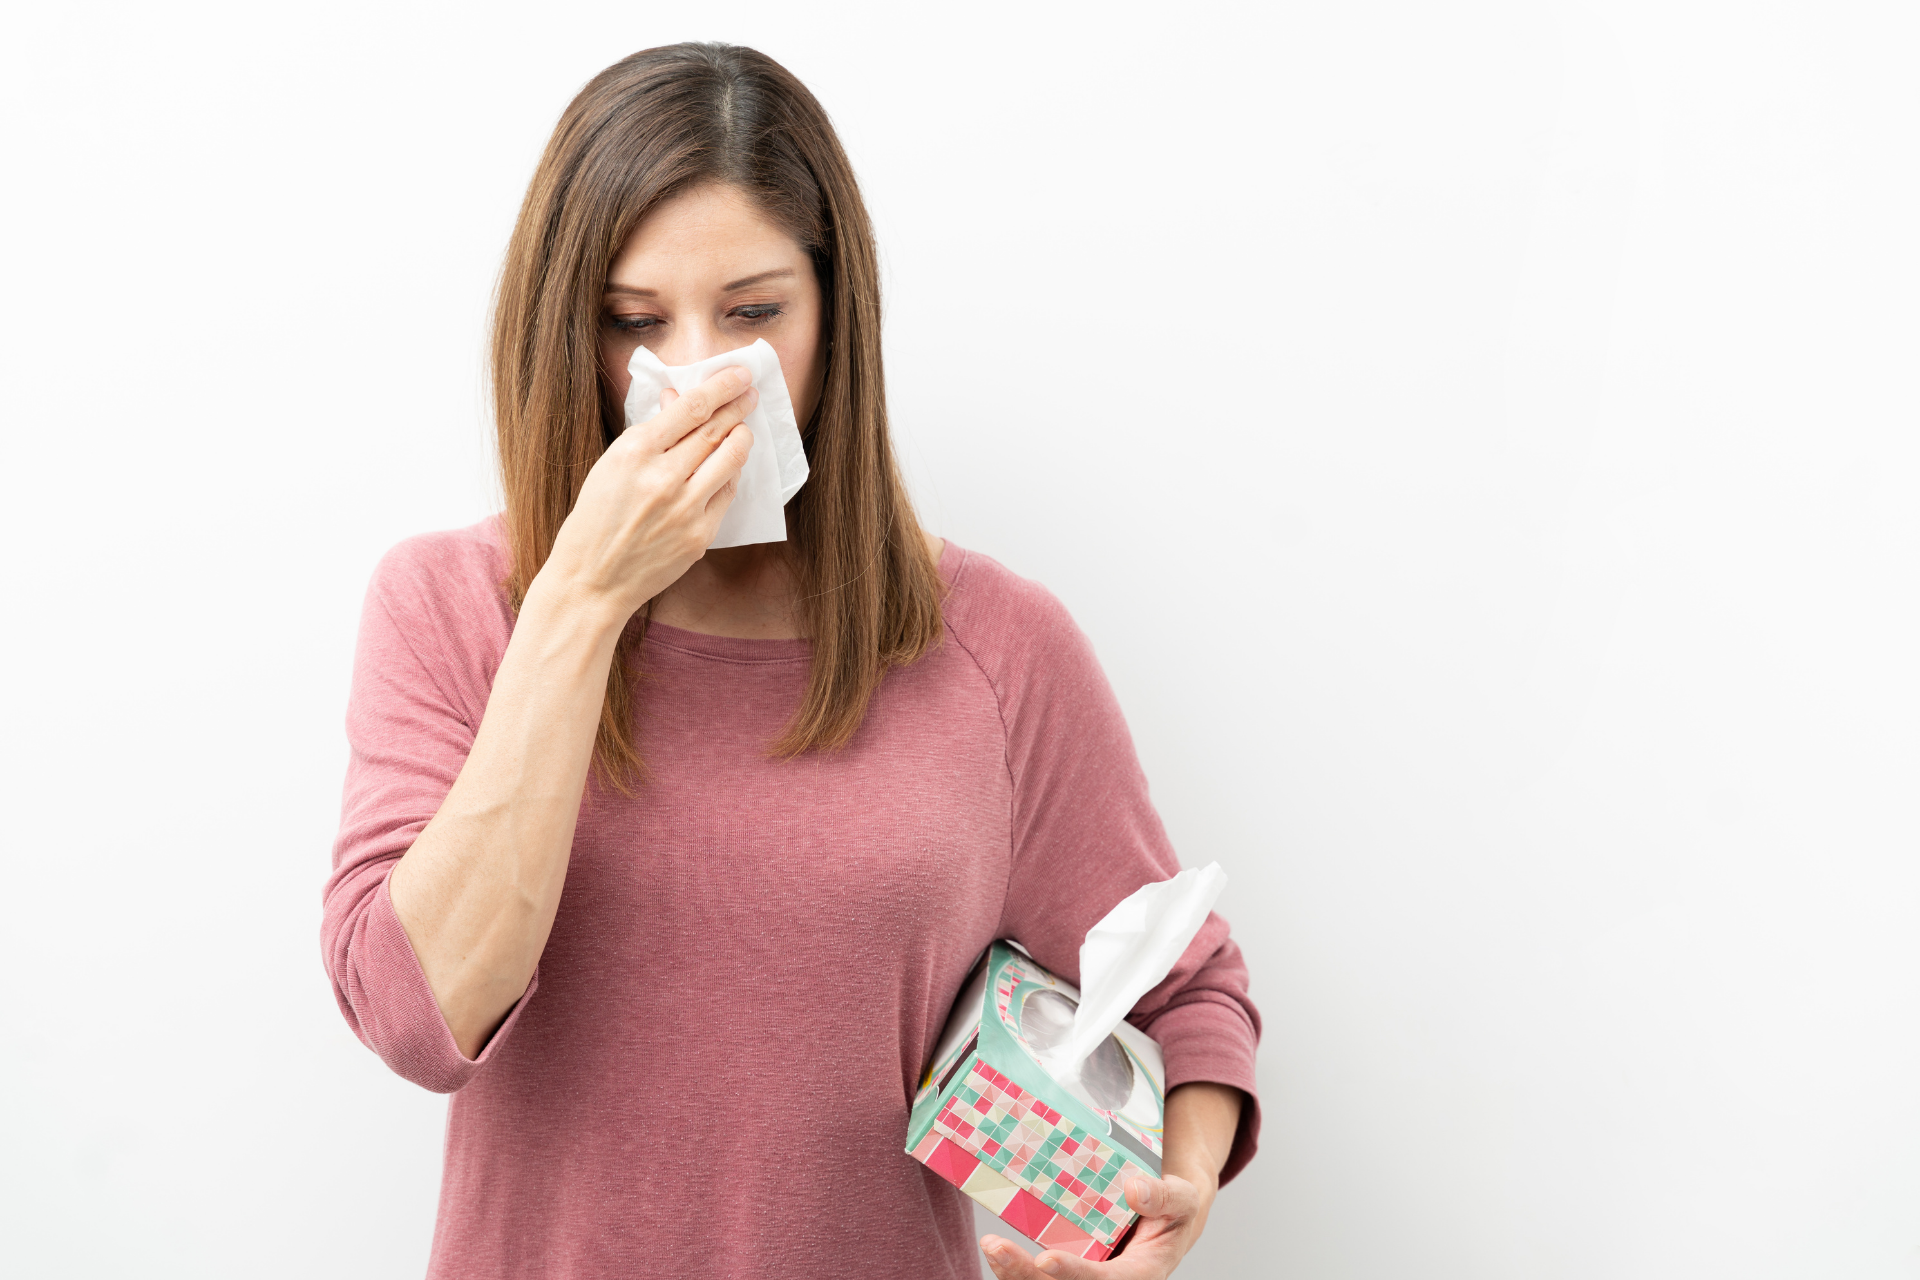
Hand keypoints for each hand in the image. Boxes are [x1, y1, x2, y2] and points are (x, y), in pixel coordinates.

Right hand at [534, 365, 756, 618]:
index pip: (690, 408)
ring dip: (741, 438)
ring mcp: (685, 509)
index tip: (738, 374)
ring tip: (741, 429)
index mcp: (633, 453)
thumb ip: (649, 434)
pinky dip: (729, 476)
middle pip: (716, 430)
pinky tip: (726, 468)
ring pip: (731, 459)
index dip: (720, 387)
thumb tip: (677, 398)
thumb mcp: (610, 466)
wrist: (592, 581)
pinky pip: (727, 494)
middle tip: (750, 394)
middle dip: (738, 406)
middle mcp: (663, 478)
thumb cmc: (595, 520)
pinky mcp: (700, 535)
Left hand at [980, 1171, 1217, 1279]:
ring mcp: (1086, 1276)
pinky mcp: (1070, 1269)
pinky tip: (996, 1250)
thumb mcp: (1183, 1198)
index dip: (1073, 1273)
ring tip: (991, 1247)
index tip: (1046, 1259)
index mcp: (1139, 1275)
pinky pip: (1039, 1278)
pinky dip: (1015, 1268)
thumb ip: (1165, 1196)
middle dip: (1026, 1275)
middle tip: (996, 1248)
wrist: (1164, 1217)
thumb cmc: (1173, 1210)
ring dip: (1014, 1273)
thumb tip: (1134, 1189)